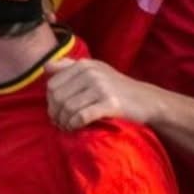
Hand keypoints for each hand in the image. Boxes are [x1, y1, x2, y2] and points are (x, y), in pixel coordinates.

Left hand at [45, 56, 161, 129]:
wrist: (147, 100)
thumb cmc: (116, 88)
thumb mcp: (95, 70)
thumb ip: (69, 66)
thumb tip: (46, 66)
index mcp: (84, 65)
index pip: (52, 84)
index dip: (50, 102)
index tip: (56, 112)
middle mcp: (91, 72)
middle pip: (57, 97)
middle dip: (55, 113)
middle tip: (60, 123)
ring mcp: (101, 87)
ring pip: (68, 107)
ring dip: (64, 121)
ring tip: (68, 127)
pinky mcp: (110, 103)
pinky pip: (82, 116)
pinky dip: (74, 124)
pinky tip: (76, 128)